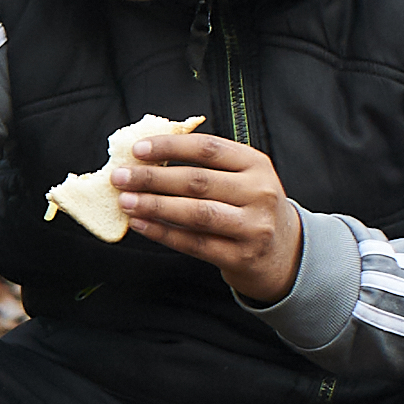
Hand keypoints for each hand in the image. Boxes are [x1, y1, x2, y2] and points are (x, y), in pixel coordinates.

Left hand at [113, 129, 304, 305]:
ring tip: (125, 201)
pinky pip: (194, 243)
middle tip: (119, 177)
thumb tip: (146, 156)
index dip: (170, 147)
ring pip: (196, 213)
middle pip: (198, 182)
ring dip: (155, 206)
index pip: (209, 149)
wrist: (284, 252)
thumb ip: (205, 165)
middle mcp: (259, 193)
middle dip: (153, 179)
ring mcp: (253, 227)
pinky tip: (140, 224)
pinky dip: (162, 233)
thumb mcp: (241, 178)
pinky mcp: (241, 256)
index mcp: (256, 164)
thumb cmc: (249, 207)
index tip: (137, 149)